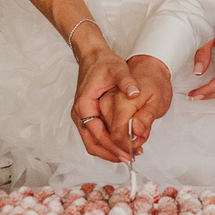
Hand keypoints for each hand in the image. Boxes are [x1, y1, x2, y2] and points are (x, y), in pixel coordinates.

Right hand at [71, 45, 139, 162]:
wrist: (93, 56)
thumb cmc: (103, 63)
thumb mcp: (118, 69)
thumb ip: (127, 82)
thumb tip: (135, 93)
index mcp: (84, 105)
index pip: (97, 135)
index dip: (113, 146)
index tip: (128, 152)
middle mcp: (80, 114)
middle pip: (92, 144)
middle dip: (111, 154)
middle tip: (130, 158)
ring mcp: (83, 116)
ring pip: (93, 143)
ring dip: (110, 150)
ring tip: (129, 153)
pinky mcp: (88, 116)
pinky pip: (95, 136)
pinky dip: (108, 143)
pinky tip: (122, 143)